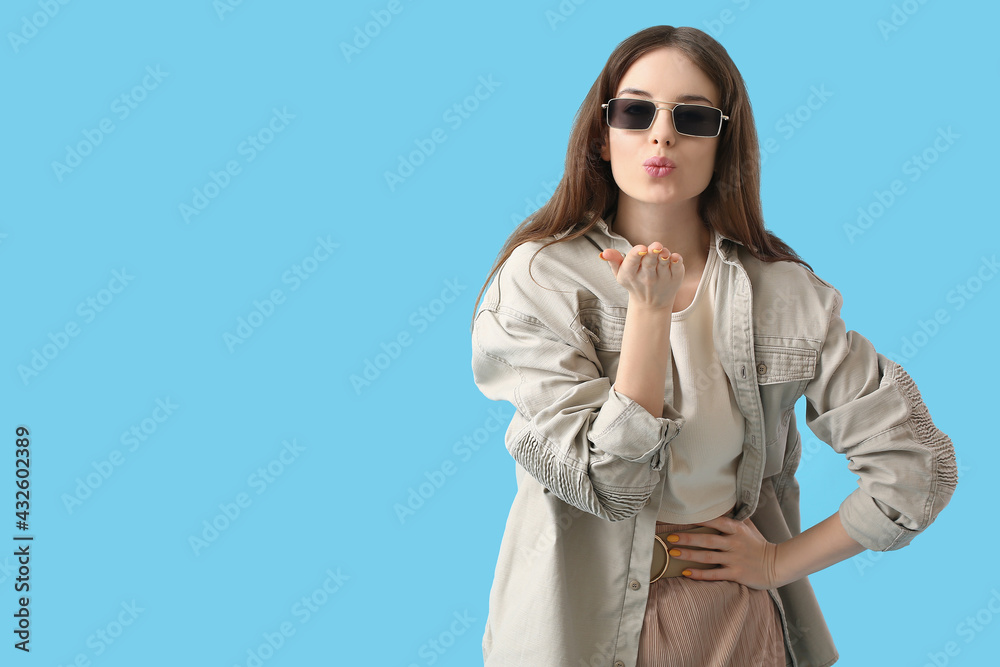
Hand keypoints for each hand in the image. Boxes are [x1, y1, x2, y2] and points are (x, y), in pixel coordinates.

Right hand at [600, 242, 683, 310]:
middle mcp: (646, 277)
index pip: (632, 262)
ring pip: (664, 263)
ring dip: (664, 255)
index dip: (636, 254)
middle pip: (649, 262)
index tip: (641, 249)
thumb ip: (613, 260)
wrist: (651, 304)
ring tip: (663, 251)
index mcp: (630, 274)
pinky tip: (674, 257)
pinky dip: (676, 262)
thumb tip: (603, 253)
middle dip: (652, 252)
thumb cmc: (634, 282)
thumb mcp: (620, 273)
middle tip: (656, 245)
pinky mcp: (675, 278)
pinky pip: (677, 268)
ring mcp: (662, 278)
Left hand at [663, 515, 782, 589]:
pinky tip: (686, 573)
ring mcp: (735, 559)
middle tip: (670, 537)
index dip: (699, 519)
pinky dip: (699, 574)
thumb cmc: (760, 545)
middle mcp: (734, 544)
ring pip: (708, 557)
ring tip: (673, 552)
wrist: (778, 565)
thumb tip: (723, 503)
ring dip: (689, 555)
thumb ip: (735, 517)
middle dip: (687, 538)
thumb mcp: (749, 527)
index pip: (715, 521)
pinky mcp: (736, 574)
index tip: (682, 517)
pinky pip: (714, 574)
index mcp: (737, 530)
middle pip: (707, 540)